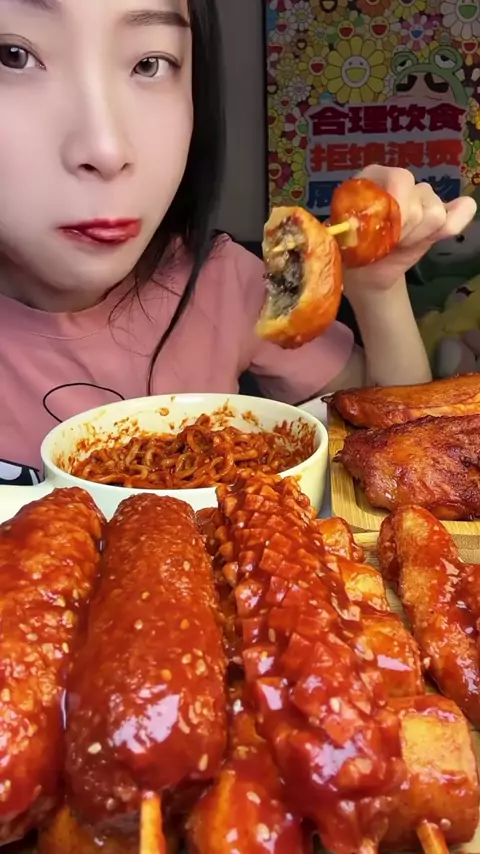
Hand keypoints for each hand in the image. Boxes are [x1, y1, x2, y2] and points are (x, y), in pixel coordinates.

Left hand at [342, 164, 476, 295]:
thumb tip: (355, 228)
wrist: (368, 272)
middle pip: (420, 196)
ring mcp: (423, 196)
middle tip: (386, 245)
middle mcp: (401, 180)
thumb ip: (348, 229)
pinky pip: (462, 212)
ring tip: (398, 245)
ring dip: (417, 236)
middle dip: (404, 229)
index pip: (398, 179)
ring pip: (436, 212)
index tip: (382, 236)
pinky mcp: (443, 213)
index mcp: (373, 178)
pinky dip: (451, 226)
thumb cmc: (351, 252)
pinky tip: (431, 239)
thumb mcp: (342, 240)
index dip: (396, 209)